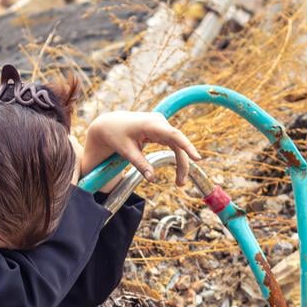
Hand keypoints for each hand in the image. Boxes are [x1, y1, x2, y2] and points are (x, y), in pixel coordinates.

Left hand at [80, 111, 198, 187]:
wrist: (110, 124)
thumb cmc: (116, 135)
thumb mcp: (126, 151)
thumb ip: (140, 164)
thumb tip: (152, 179)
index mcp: (151, 124)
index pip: (174, 135)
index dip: (187, 146)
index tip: (197, 158)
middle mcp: (160, 122)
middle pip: (178, 144)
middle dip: (182, 164)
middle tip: (181, 184)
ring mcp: (162, 125)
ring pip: (177, 146)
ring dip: (181, 163)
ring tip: (179, 182)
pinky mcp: (161, 130)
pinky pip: (173, 145)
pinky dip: (176, 157)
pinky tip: (179, 171)